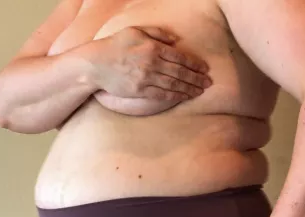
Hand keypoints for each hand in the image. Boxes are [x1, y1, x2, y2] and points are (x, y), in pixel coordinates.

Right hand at [95, 26, 212, 100]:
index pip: (179, 57)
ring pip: (173, 85)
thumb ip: (157, 33)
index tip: (205, 69)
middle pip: (180, 72)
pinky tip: (184, 97)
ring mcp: (146, 78)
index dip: (194, 64)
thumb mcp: (135, 31)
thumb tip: (175, 40)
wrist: (96, 64)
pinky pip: (162, 94)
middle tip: (209, 83)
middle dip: (196, 78)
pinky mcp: (140, 91)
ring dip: (189, 89)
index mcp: (152, 47)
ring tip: (200, 91)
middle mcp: (152, 63)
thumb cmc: (115, 45)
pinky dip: (175, 96)